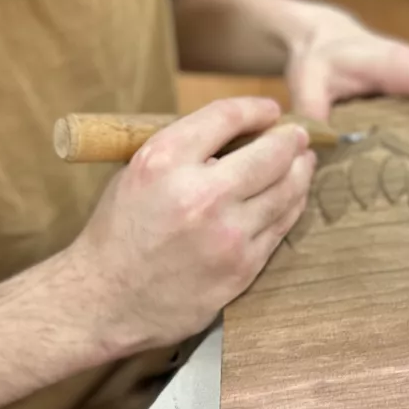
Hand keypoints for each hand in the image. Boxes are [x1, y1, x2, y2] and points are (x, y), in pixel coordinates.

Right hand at [65, 98, 315, 355]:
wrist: (105, 299)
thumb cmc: (118, 232)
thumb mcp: (137, 172)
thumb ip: (184, 151)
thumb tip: (236, 134)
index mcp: (165, 160)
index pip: (227, 117)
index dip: (255, 108)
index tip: (269, 109)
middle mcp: (200, 194)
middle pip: (271, 154)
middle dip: (291, 139)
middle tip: (298, 136)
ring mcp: (226, 234)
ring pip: (286, 191)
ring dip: (300, 171)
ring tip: (303, 163)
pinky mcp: (242, 267)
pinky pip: (280, 227)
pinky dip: (291, 206)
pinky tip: (291, 197)